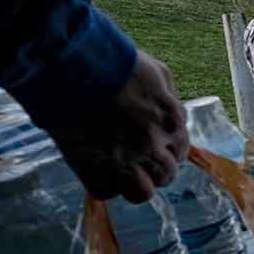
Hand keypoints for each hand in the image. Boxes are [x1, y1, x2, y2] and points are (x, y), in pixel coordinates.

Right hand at [47, 50, 188, 202]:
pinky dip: (105, 185)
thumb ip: (169, 98)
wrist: (73, 65)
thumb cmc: (115, 60)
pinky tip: (99, 171)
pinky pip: (106, 192)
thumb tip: (174, 115)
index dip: (168, 151)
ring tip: (121, 173)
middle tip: (137, 161)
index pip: (181, 151)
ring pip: (143, 193)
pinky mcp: (93, 167)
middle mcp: (153, 146)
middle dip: (155, 170)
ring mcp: (125, 160)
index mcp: (171, 122)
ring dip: (135, 184)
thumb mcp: (156, 72)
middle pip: (166, 175)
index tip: (155, 148)